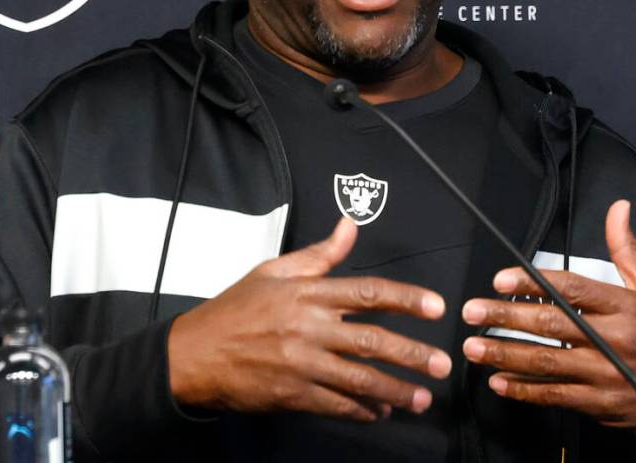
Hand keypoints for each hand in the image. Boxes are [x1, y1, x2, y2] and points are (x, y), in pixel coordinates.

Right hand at [168, 217, 451, 421]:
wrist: (193, 354)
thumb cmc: (236, 308)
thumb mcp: (274, 271)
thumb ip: (319, 254)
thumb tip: (350, 225)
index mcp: (307, 293)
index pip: (367, 292)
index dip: (406, 298)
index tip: (436, 306)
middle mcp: (308, 327)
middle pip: (371, 340)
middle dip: (412, 354)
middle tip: (442, 364)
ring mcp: (300, 363)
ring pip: (358, 378)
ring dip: (395, 390)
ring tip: (422, 398)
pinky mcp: (291, 394)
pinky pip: (335, 404)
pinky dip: (361, 409)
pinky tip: (380, 411)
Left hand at [460, 200, 635, 458]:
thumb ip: (628, 249)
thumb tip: (618, 208)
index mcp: (628, 307)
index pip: (573, 288)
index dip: (534, 282)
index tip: (501, 279)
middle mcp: (616, 340)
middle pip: (553, 325)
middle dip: (507, 317)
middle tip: (473, 311)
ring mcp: (608, 375)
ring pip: (548, 364)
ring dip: (506, 355)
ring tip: (474, 347)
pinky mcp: (602, 404)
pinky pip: (557, 396)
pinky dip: (525, 390)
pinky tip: (500, 382)